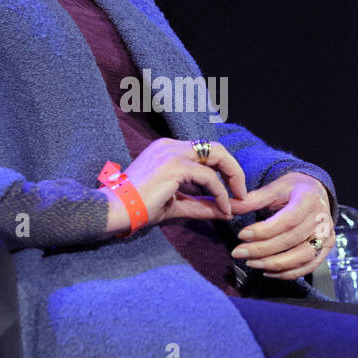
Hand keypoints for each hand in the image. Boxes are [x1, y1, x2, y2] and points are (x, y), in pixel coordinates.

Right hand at [101, 138, 247, 232]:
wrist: (115, 210)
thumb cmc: (139, 208)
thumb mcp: (176, 205)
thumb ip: (201, 205)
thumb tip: (227, 211)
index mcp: (168, 150)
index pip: (205, 152)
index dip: (223, 170)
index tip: (232, 192)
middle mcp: (171, 145)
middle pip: (216, 147)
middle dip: (234, 169)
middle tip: (241, 192)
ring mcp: (172, 153)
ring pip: (218, 155)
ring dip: (233, 179)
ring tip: (238, 200)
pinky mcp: (174, 165)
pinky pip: (209, 177)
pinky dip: (220, 192)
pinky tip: (223, 207)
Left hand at [229, 171, 334, 280]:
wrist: (316, 193)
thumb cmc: (294, 190)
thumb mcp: (275, 188)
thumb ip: (253, 199)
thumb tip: (229, 207)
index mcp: (309, 199)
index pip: (287, 220)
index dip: (263, 231)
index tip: (242, 235)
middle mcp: (322, 219)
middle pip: (292, 240)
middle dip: (262, 250)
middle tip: (239, 253)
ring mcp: (326, 235)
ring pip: (302, 257)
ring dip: (274, 264)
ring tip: (251, 263)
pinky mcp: (326, 249)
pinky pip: (309, 266)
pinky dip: (288, 273)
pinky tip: (268, 271)